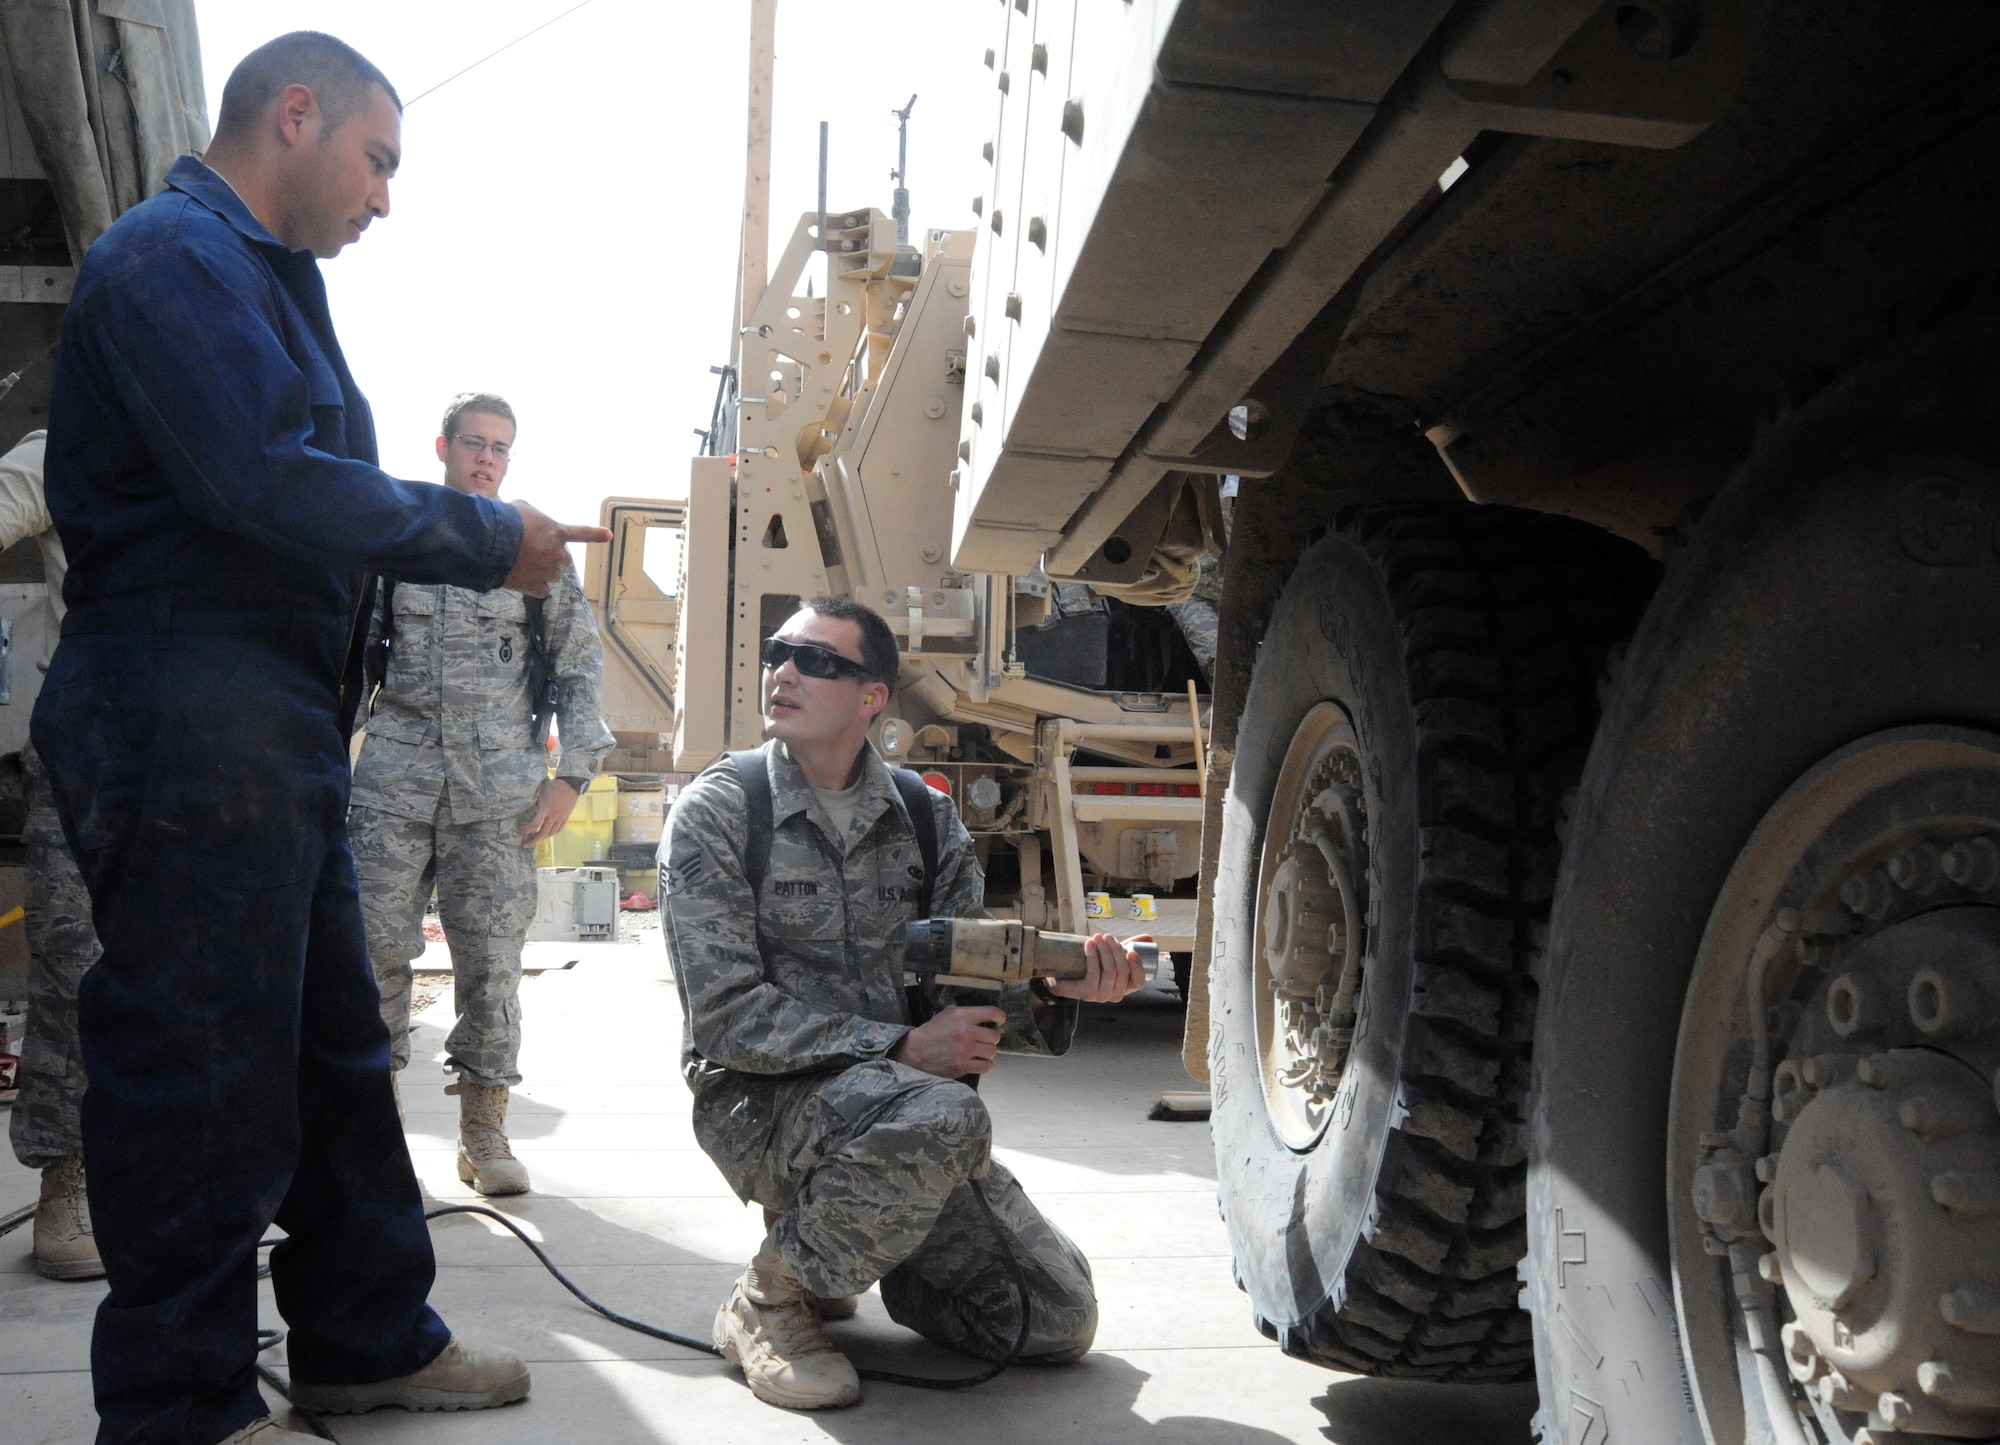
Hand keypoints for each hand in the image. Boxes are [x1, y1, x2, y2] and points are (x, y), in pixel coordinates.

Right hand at [502, 501, 611, 596]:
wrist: (488, 543)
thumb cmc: (504, 521)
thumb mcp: (521, 507)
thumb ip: (533, 514)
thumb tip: (529, 519)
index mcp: (557, 532)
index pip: (582, 533)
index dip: (596, 534)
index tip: (609, 535)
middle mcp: (556, 553)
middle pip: (564, 559)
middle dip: (553, 557)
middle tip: (535, 552)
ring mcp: (547, 572)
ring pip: (554, 576)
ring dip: (544, 572)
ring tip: (524, 564)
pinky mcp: (535, 587)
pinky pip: (543, 590)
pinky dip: (536, 587)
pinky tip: (524, 578)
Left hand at [519, 778, 579, 845]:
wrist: (571, 784)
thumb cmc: (554, 785)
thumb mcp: (541, 791)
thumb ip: (534, 800)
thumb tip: (523, 804)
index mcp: (546, 808)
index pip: (536, 824)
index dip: (527, 829)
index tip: (520, 830)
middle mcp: (554, 815)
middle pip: (543, 833)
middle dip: (533, 840)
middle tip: (524, 844)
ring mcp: (561, 817)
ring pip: (551, 833)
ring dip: (542, 838)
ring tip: (535, 840)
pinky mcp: (566, 817)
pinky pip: (559, 829)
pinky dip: (552, 833)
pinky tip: (547, 834)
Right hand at [889, 1004, 1006, 1077]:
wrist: (915, 1052)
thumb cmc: (932, 1031)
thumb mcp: (948, 1014)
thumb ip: (967, 1014)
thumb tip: (987, 1018)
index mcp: (962, 1016)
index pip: (992, 1013)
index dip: (1000, 1017)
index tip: (999, 1021)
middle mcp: (965, 1032)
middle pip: (995, 1036)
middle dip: (991, 1038)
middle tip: (984, 1040)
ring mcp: (964, 1051)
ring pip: (992, 1052)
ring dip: (988, 1052)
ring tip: (979, 1051)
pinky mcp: (962, 1066)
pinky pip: (986, 1067)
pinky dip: (985, 1065)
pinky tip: (978, 1061)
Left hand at [1048, 932, 1149, 1002]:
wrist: (1065, 976)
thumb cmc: (1093, 965)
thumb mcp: (1113, 955)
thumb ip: (1131, 946)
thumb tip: (1149, 938)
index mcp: (1125, 987)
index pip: (1139, 981)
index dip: (1138, 966)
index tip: (1131, 950)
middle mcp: (1115, 995)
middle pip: (1122, 971)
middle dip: (1116, 950)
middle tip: (1107, 936)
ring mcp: (1101, 996)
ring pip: (1109, 971)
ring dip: (1104, 951)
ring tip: (1097, 937)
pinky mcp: (1086, 993)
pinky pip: (1093, 973)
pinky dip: (1092, 956)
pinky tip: (1089, 944)